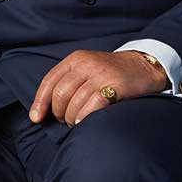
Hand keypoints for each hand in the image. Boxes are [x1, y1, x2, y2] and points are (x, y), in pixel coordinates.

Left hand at [29, 49, 166, 125]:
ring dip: (72, 118)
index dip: (40, 102)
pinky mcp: (115, 85)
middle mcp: (86, 64)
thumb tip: (44, 109)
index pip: (49, 81)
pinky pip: (92, 106)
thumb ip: (68, 82)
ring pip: (75, 103)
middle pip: (60, 95)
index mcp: (76, 59)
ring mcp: (101, 74)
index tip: (36, 118)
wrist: (144, 67)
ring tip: (77, 122)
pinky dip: (85, 117)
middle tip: (66, 120)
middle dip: (59, 113)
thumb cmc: (111, 74)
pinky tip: (85, 121)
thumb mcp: (87, 69)